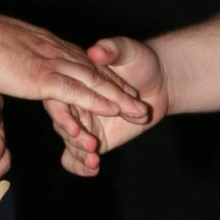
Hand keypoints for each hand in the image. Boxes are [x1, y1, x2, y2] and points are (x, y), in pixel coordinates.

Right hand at [0, 10, 148, 129]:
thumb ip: (13, 56)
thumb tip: (12, 64)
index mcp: (44, 44)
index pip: (81, 61)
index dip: (102, 76)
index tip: (120, 87)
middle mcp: (53, 51)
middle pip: (94, 71)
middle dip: (119, 88)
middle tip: (139, 103)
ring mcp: (49, 62)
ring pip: (93, 81)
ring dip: (118, 98)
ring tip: (139, 111)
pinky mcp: (42, 77)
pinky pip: (76, 90)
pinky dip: (97, 99)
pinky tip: (113, 108)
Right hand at [49, 37, 169, 175]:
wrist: (159, 82)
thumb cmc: (140, 60)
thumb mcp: (127, 50)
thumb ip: (111, 50)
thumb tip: (96, 51)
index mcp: (74, 82)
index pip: (59, 100)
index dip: (64, 116)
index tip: (76, 127)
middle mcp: (75, 104)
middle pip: (65, 126)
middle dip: (75, 139)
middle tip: (92, 146)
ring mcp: (84, 123)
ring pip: (71, 143)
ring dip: (80, 154)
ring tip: (95, 160)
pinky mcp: (95, 139)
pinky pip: (78, 156)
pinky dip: (81, 166)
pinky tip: (92, 170)